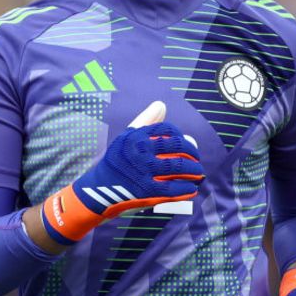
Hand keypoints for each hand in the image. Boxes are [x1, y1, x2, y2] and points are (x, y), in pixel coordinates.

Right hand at [40, 101, 203, 244]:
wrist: (97, 190)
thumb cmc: (117, 162)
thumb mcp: (126, 138)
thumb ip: (146, 121)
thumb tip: (161, 104)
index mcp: (136, 136)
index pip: (168, 130)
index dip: (181, 137)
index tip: (186, 144)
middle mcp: (140, 151)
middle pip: (178, 146)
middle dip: (193, 153)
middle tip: (196, 160)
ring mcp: (144, 171)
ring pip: (179, 167)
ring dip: (194, 170)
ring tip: (198, 173)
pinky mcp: (147, 191)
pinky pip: (175, 188)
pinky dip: (187, 188)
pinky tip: (191, 188)